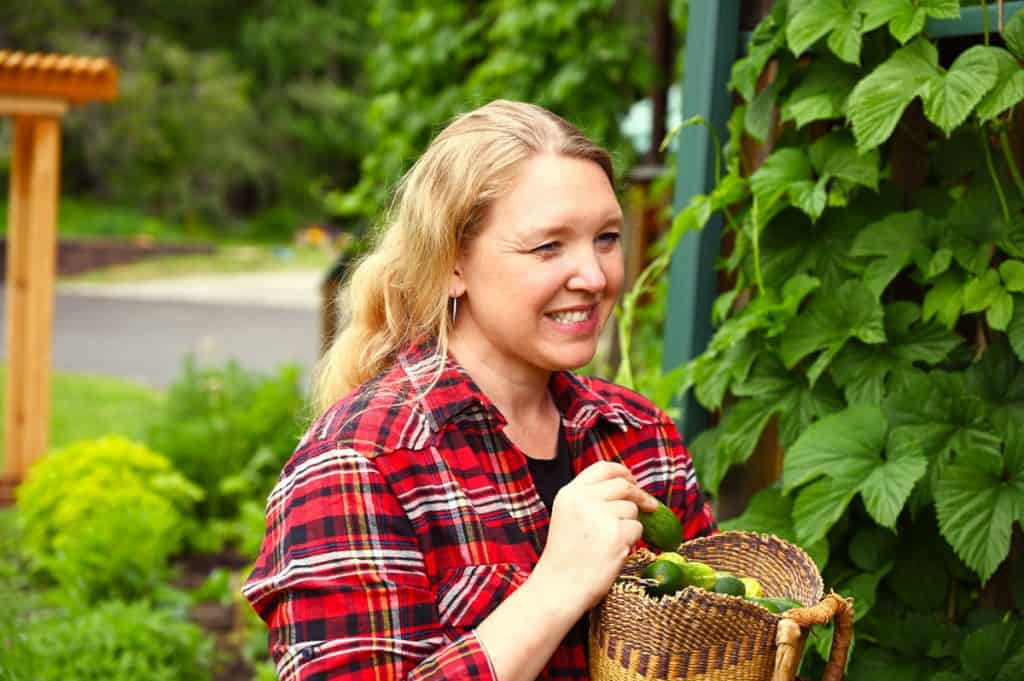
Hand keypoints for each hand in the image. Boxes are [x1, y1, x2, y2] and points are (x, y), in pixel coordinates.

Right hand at [531, 461, 659, 613]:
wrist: (559, 588)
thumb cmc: (566, 557)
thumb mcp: (568, 517)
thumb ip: (590, 499)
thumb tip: (628, 486)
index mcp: (569, 493)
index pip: (603, 468)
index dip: (623, 472)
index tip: (633, 480)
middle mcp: (583, 500)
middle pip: (624, 485)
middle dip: (640, 495)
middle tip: (650, 506)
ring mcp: (600, 516)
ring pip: (632, 509)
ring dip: (630, 525)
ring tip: (610, 543)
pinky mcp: (616, 534)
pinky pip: (637, 530)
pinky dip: (632, 542)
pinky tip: (613, 553)